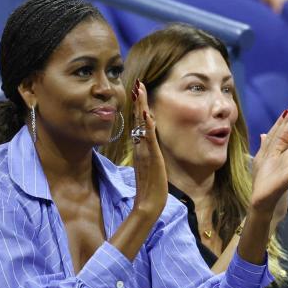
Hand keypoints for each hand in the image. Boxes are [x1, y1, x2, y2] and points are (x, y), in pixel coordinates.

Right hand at [129, 81, 167, 220]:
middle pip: (137, 119)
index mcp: (141, 147)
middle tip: (136, 83)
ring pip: (141, 124)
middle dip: (137, 101)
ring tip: (139, 89)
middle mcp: (141, 146)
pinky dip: (146, 124)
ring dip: (140, 106)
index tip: (137, 91)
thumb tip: (146, 144)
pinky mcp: (151, 157)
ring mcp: (145, 151)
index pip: (138, 123)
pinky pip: (148, 137)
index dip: (137, 107)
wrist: (149, 204)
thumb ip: (146, 154)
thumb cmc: (150, 188)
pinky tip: (145, 112)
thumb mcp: (148, 166)